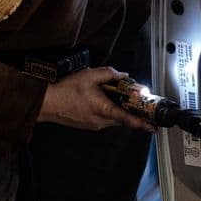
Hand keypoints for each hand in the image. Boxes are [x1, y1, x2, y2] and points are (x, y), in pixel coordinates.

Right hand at [37, 66, 152, 132]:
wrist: (47, 103)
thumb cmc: (66, 90)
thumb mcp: (88, 75)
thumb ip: (108, 73)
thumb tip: (123, 75)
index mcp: (104, 110)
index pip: (128, 119)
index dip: (142, 123)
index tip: (153, 126)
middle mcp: (101, 121)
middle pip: (122, 118)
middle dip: (128, 110)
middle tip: (131, 101)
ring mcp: (94, 125)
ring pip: (112, 118)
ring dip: (115, 110)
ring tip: (109, 96)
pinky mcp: (87, 125)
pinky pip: (102, 119)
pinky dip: (105, 111)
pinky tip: (96, 101)